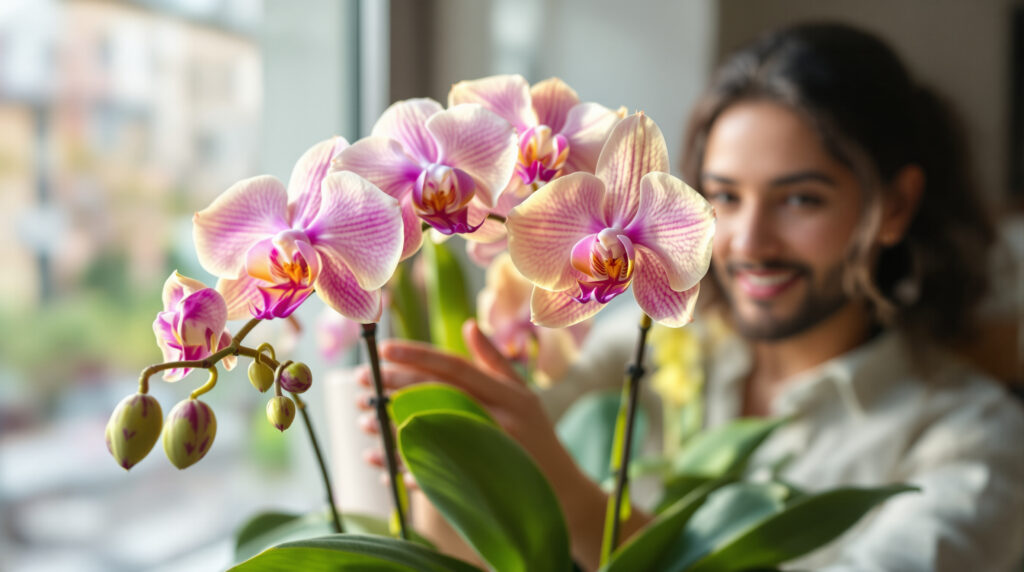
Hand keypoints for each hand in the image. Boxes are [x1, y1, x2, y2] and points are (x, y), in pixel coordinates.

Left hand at [355, 319, 626, 570]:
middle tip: (362, 380)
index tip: (384, 349)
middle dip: (394, 385)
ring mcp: (489, 450)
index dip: (417, 356)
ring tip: (362, 419)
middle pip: (436, 394)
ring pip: (429, 431)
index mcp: (507, 393)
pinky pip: (432, 471)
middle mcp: (499, 418)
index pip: (454, 367)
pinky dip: (404, 466)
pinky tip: (381, 463)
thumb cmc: (538, 437)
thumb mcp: (522, 395)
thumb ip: (494, 361)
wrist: (562, 493)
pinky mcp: (478, 481)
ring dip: (389, 426)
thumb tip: (468, 325)